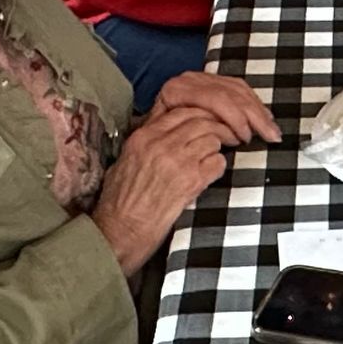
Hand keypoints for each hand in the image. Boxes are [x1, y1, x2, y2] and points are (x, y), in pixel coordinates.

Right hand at [91, 106, 230, 274]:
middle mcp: (161, 144)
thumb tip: (165, 133)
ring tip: (212, 158)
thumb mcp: (124, 163)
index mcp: (143, 137)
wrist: (120, 232)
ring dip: (216, 148)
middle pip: (201, 120)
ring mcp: (178, 161)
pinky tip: (210, 175)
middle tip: (224, 135)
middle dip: (216, 127)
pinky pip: (217, 163)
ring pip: (212, 139)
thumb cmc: (118, 202)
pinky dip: (218, 167)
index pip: (181, 111)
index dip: (200, 114)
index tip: (208, 121)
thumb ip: (145, 144)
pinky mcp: (191, 181)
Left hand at [151, 71, 281, 145]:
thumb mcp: (165, 137)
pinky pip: (240, 87)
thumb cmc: (156, 141)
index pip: (215, 99)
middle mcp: (190, 79)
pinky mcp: (213, 81)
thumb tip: (215, 139)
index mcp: (176, 90)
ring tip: (271, 131)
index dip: (234, 119)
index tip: (245, 140)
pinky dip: (255, 104)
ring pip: (239, 89)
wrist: (149, 132)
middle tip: (269, 136)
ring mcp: (203, 78)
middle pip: (230, 92)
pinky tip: (264, 118)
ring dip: (258, 111)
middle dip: (254, 116)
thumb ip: (187, 134)